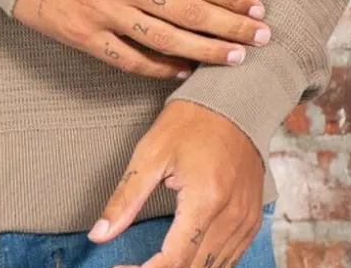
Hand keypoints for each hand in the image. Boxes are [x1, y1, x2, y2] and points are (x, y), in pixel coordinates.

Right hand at [11, 0, 268, 80]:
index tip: (255, 6)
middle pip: (189, 12)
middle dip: (231, 26)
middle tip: (261, 37)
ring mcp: (103, 11)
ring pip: (166, 39)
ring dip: (205, 51)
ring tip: (235, 58)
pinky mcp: (83, 35)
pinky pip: (128, 58)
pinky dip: (158, 68)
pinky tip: (181, 71)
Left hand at [87, 99, 265, 267]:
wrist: (235, 99)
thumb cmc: (191, 121)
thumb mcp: (151, 152)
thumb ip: (126, 199)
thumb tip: (99, 235)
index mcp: (205, 201)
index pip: (174, 261)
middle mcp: (231, 218)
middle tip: (133, 267)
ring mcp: (245, 221)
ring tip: (154, 264)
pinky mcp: (251, 220)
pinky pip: (230, 259)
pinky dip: (206, 264)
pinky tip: (185, 254)